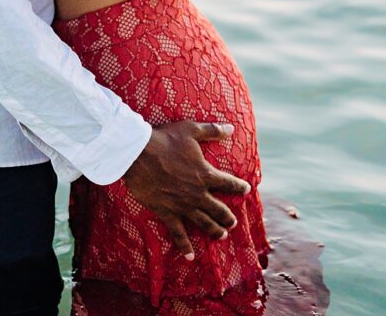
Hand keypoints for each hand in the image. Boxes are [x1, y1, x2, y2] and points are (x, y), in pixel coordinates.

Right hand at [123, 121, 250, 258]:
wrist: (138, 154)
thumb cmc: (165, 139)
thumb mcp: (190, 130)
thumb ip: (212, 130)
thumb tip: (231, 128)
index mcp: (206, 174)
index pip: (228, 183)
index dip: (239, 187)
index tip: (246, 190)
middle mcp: (198, 193)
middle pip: (219, 209)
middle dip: (228, 216)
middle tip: (232, 222)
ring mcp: (183, 205)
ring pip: (204, 223)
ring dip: (214, 230)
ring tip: (221, 235)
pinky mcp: (167, 212)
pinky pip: (179, 234)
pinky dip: (185, 247)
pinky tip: (190, 257)